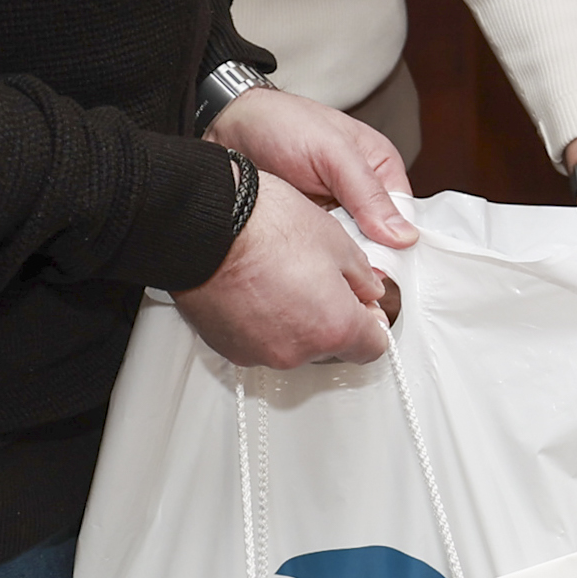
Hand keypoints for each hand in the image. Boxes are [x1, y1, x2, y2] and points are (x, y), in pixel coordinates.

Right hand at [174, 176, 398, 367]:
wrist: (204, 224)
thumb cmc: (265, 227)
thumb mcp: (336, 240)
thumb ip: (363, 277)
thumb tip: (368, 290)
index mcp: (334, 327)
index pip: (372, 347)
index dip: (372, 323)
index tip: (365, 307)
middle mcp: (297, 351)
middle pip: (331, 347)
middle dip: (332, 319)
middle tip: (321, 281)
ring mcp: (260, 353)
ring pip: (294, 346)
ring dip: (296, 323)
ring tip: (284, 279)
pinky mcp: (230, 348)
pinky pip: (260, 342)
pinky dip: (264, 323)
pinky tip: (259, 289)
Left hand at [211, 85, 414, 248]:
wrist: (227, 127)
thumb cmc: (282, 124)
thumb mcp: (332, 152)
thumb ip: (368, 193)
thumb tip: (404, 236)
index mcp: (381, 168)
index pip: (404, 218)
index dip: (395, 245)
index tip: (382, 267)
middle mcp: (362, 194)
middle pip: (379, 241)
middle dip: (365, 256)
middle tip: (349, 269)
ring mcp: (334, 213)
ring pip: (351, 251)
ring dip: (340, 259)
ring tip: (326, 266)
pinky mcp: (308, 227)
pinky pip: (322, 251)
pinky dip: (317, 258)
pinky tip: (309, 265)